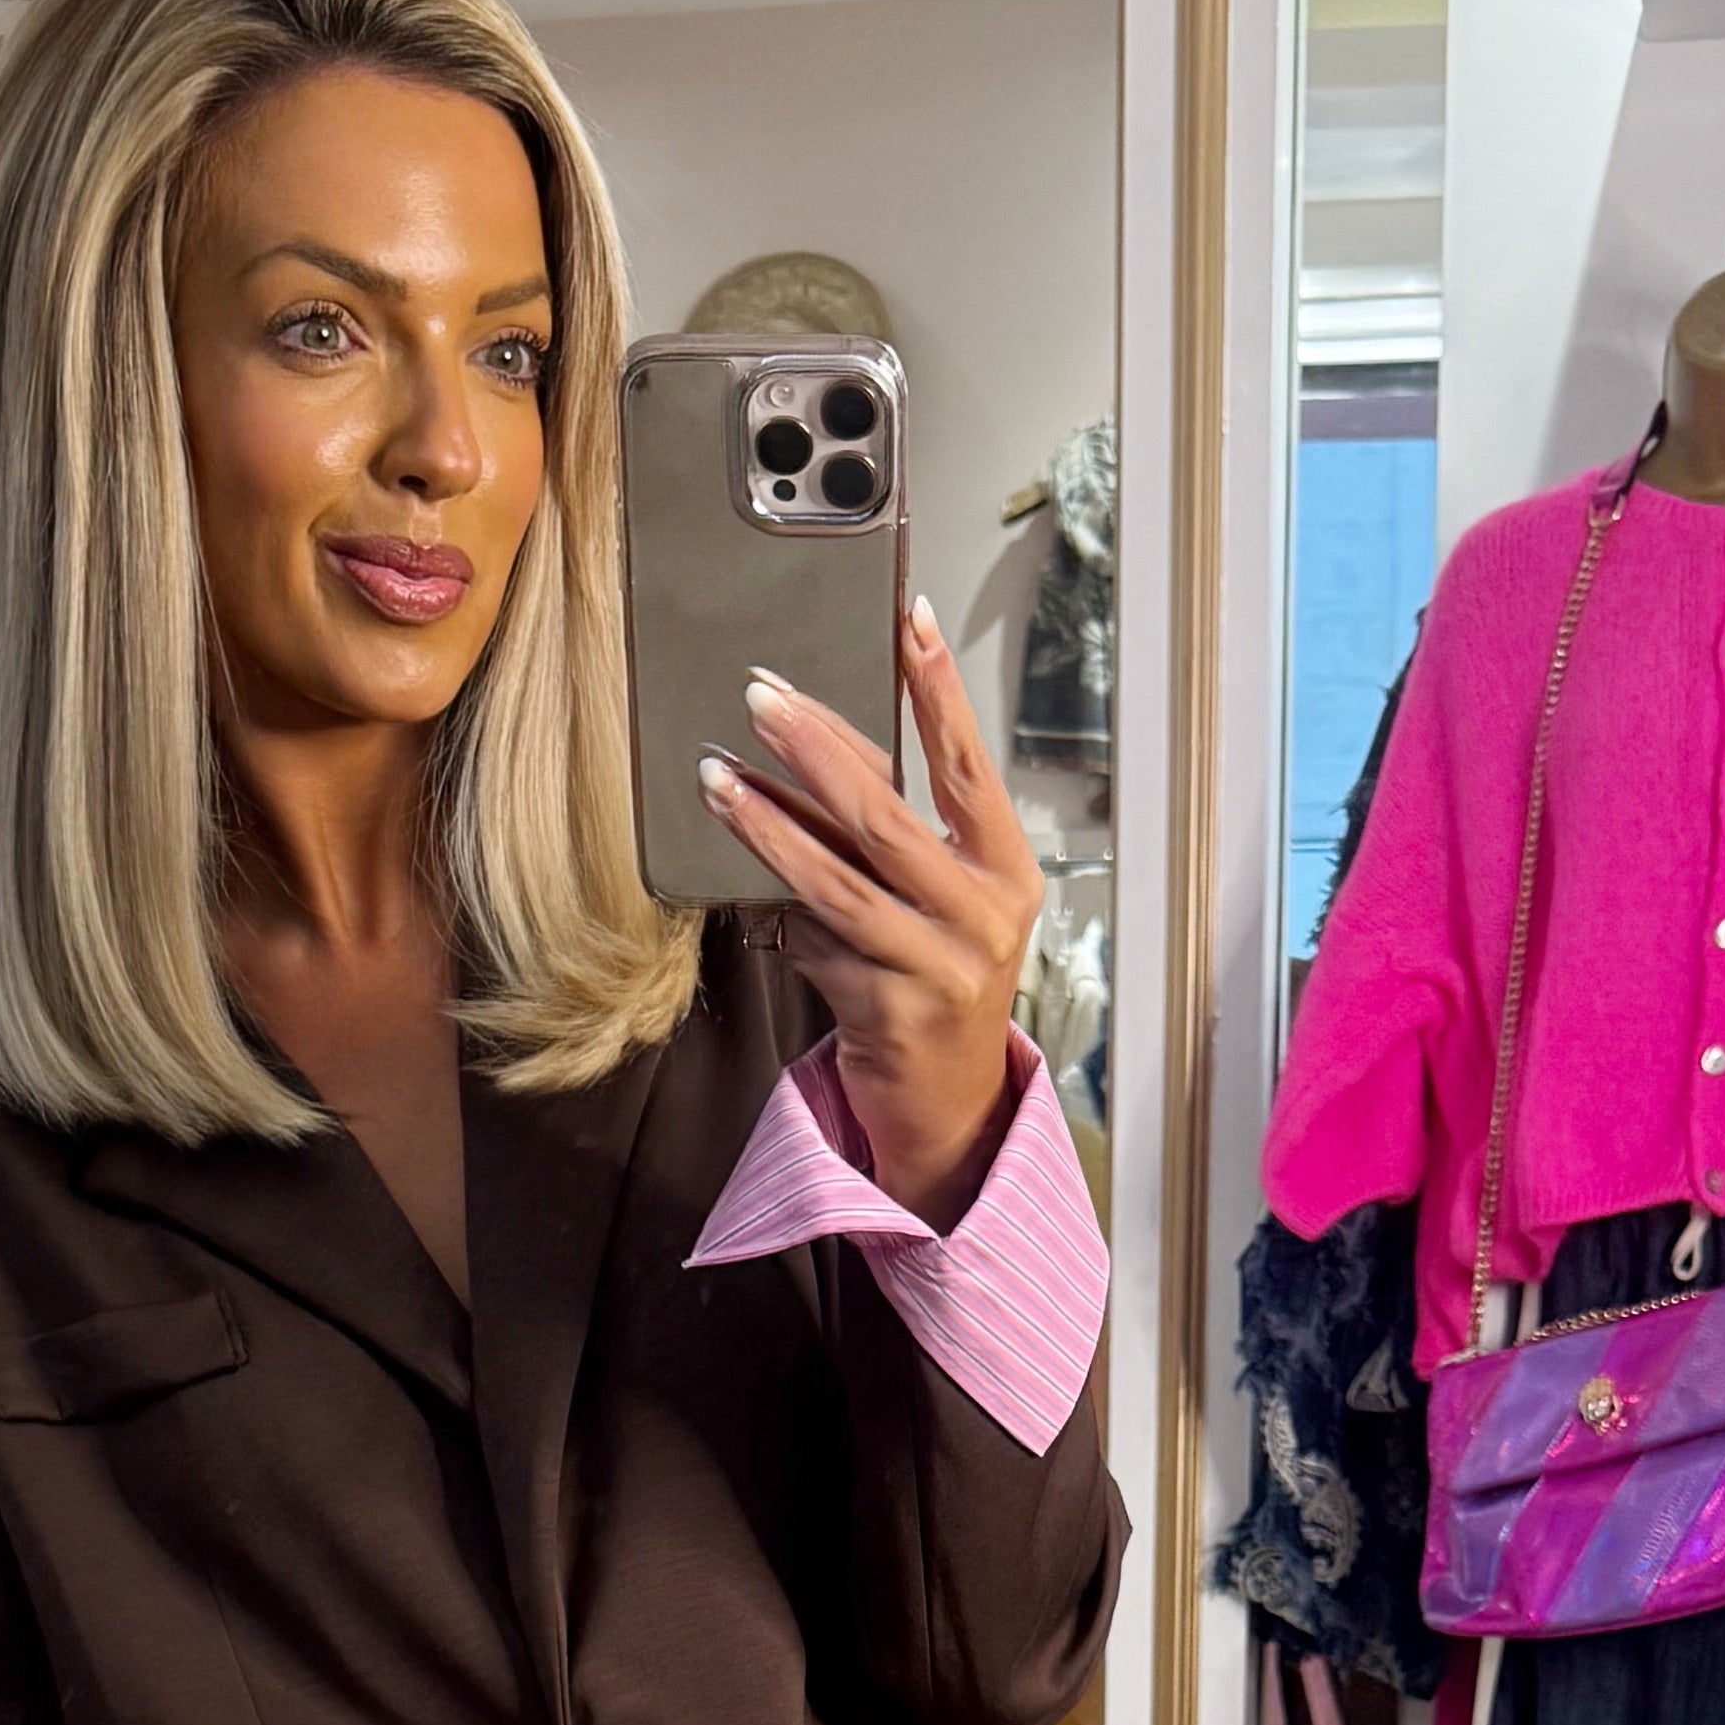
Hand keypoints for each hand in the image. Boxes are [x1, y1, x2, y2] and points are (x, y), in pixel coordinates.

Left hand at [700, 598, 1040, 1224]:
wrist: (951, 1106)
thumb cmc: (940, 987)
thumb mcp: (942, 906)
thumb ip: (898, 840)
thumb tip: (815, 757)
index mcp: (1007, 872)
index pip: (970, 764)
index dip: (940, 690)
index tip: (909, 618)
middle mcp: (983, 917)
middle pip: (888, 815)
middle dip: (817, 748)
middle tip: (762, 697)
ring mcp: (939, 968)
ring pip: (836, 880)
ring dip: (767, 824)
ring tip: (717, 778)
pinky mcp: (889, 1012)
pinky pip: (813, 943)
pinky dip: (776, 914)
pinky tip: (743, 889)